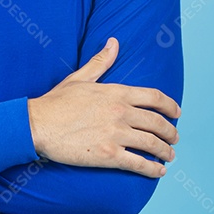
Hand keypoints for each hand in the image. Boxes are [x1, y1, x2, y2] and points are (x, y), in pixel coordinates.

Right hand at [26, 37, 180, 176]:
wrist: (36, 125)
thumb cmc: (56, 102)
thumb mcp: (79, 78)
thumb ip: (101, 62)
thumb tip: (114, 43)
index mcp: (116, 93)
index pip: (154, 97)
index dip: (170, 106)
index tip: (177, 113)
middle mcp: (120, 112)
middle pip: (158, 122)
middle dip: (171, 132)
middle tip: (174, 139)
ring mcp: (116, 134)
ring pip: (152, 144)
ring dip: (165, 151)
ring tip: (169, 155)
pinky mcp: (108, 155)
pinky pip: (139, 163)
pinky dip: (153, 169)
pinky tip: (159, 171)